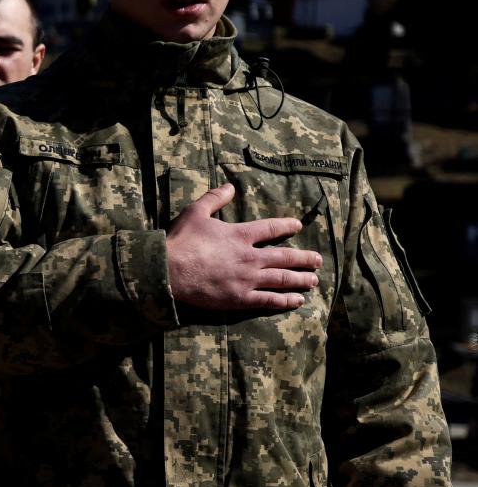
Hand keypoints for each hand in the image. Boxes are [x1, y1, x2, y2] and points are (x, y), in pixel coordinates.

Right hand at [165, 183, 320, 310]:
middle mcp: (250, 257)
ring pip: (282, 279)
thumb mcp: (195, 212)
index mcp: (240, 235)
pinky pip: (269, 300)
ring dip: (300, 279)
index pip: (270, 229)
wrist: (169, 271)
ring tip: (313, 280)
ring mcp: (247, 279)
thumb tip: (229, 186)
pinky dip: (285, 300)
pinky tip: (297, 300)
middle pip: (284, 257)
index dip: (286, 226)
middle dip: (304, 258)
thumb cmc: (181, 241)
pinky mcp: (240, 298)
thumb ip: (214, 198)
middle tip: (318, 260)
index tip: (298, 226)